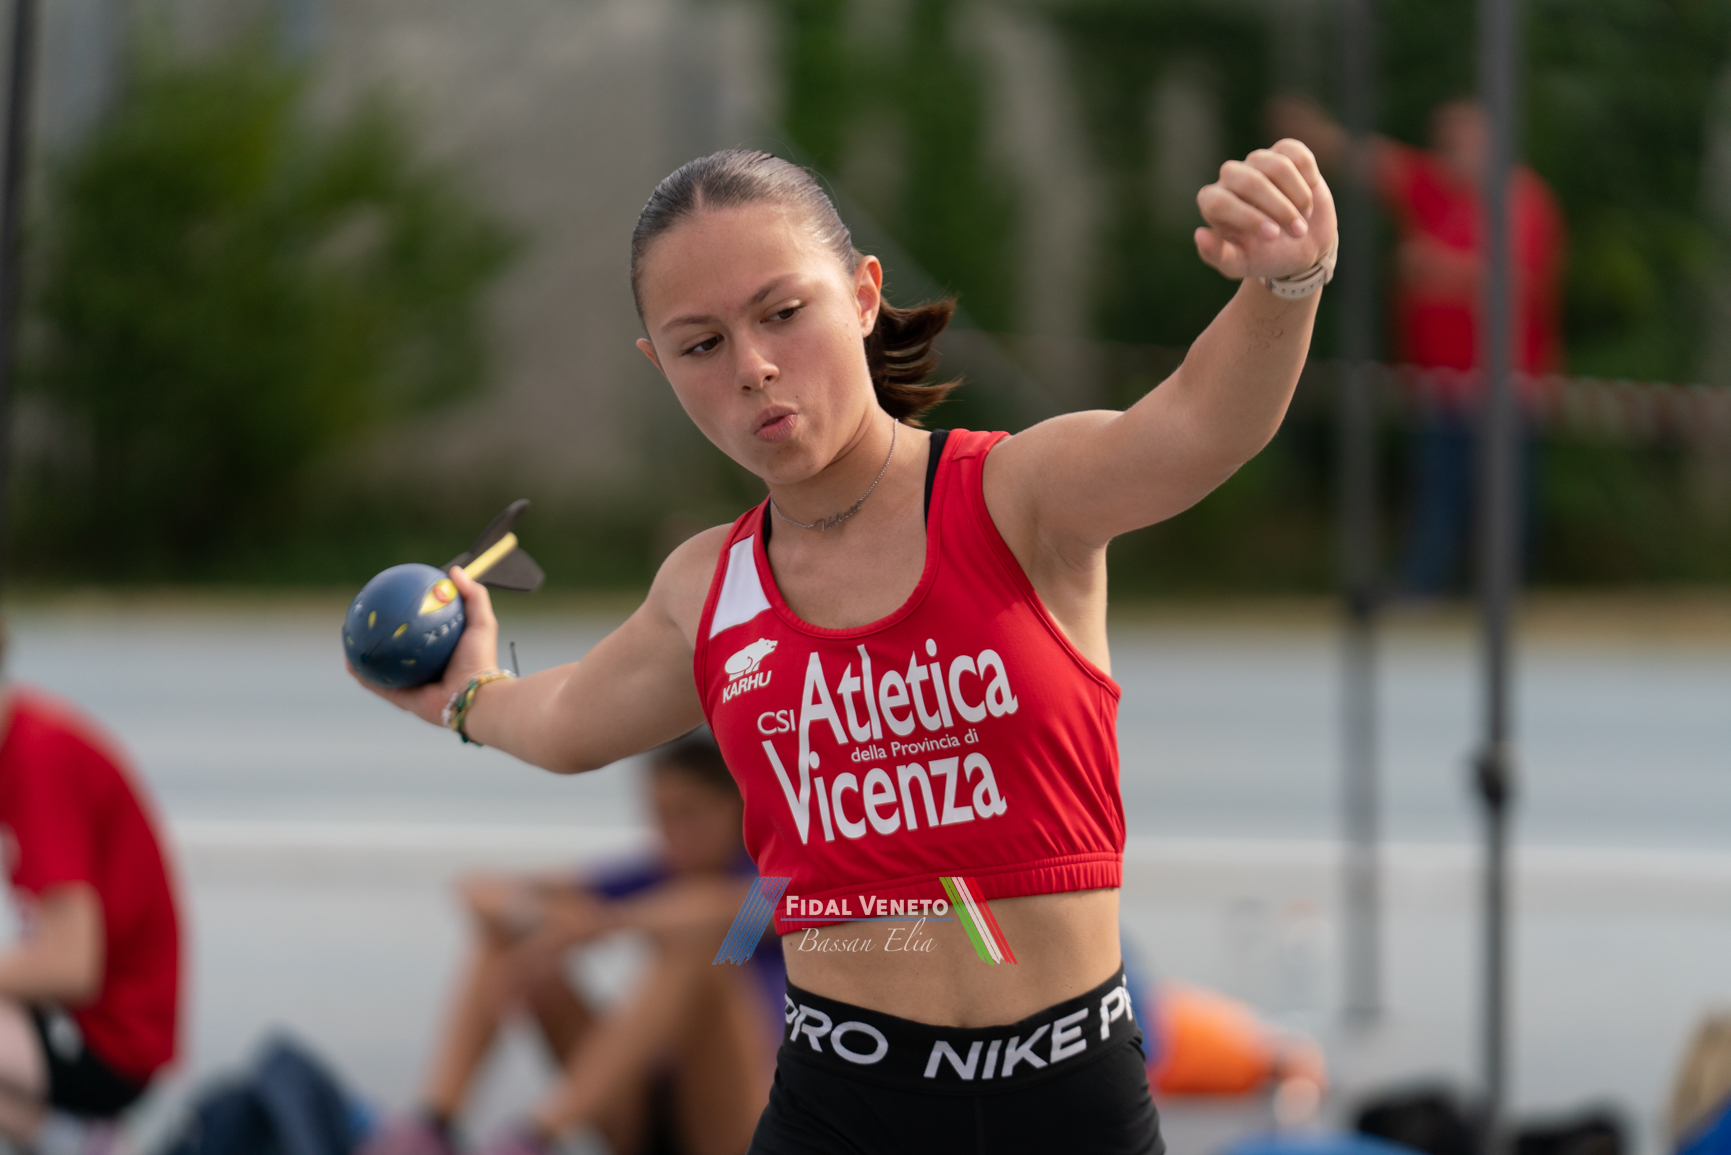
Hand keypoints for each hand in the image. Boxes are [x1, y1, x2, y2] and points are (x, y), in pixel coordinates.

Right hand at [346, 564, 501, 726]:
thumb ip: (473, 595)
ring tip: (349, 637)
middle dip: (381, 634)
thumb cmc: (480, 660)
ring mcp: (411, 685)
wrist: (474, 696)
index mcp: (440, 653)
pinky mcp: (402, 699)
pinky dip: (361, 674)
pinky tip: (349, 659)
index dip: (406, 617)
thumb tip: (453, 571)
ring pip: (381, 668)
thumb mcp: (482, 622)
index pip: (419, 631)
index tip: (395, 599)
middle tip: (367, 617)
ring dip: (363, 654)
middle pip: (397, 649)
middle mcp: (425, 669)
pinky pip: (376, 685)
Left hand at [1195, 139, 1337, 282]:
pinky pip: (1298, 155)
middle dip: (1280, 209)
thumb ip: (1217, 255)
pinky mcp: (1284, 152)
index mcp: (1213, 202)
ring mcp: (1258, 161)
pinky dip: (1309, 177)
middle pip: (1251, 182)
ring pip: (1278, 165)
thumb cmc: (1264, 255)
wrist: (1301, 244)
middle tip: (1298, 232)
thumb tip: (1200, 233)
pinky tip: (1309, 193)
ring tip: (1304, 217)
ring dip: (1298, 196)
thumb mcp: (1240, 264)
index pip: (1221, 202)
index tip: (1274, 236)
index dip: (1248, 218)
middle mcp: (1231, 177)